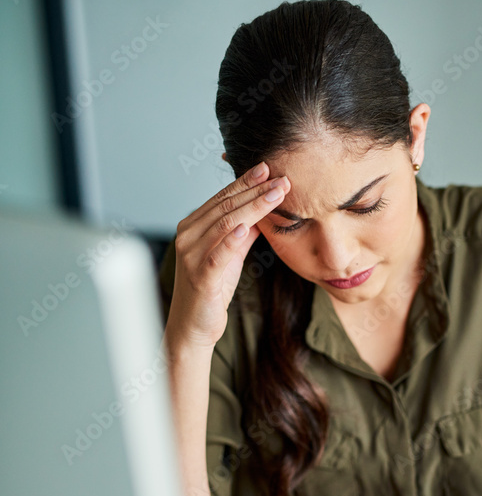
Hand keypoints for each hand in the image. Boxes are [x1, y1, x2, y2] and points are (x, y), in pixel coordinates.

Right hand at [165, 162, 289, 349]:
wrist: (192, 327)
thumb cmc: (210, 290)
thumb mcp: (230, 256)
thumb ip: (243, 233)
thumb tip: (264, 210)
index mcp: (193, 226)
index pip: (222, 198)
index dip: (246, 182)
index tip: (269, 169)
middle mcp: (188, 235)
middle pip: (225, 206)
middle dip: (255, 190)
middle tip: (280, 177)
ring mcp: (192, 256)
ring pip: (225, 224)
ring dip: (253, 207)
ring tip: (275, 194)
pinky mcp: (200, 277)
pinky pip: (218, 254)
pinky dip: (232, 239)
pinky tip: (248, 227)